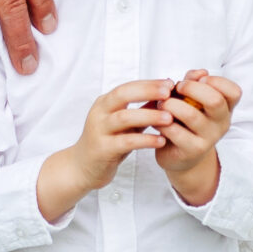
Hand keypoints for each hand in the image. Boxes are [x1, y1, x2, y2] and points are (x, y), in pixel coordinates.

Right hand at [36, 79, 176, 222]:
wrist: (82, 168)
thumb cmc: (108, 143)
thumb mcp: (125, 124)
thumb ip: (142, 110)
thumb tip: (165, 94)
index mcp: (105, 103)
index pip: (127, 87)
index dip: (148, 84)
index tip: (170, 83)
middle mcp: (99, 113)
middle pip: (123, 95)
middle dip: (147, 92)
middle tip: (168, 94)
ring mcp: (99, 130)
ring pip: (124, 117)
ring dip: (149, 116)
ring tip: (169, 118)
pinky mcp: (103, 149)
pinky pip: (126, 142)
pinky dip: (145, 140)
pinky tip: (161, 141)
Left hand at [156, 69, 240, 206]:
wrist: (181, 156)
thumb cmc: (185, 121)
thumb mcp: (191, 99)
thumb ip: (194, 82)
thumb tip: (200, 72)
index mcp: (226, 108)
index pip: (234, 91)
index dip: (216, 81)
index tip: (199, 80)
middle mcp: (222, 123)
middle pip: (215, 100)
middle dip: (191, 88)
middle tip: (177, 88)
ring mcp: (209, 139)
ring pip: (190, 114)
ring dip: (170, 104)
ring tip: (161, 104)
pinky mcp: (192, 151)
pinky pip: (174, 131)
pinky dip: (161, 122)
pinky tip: (156, 121)